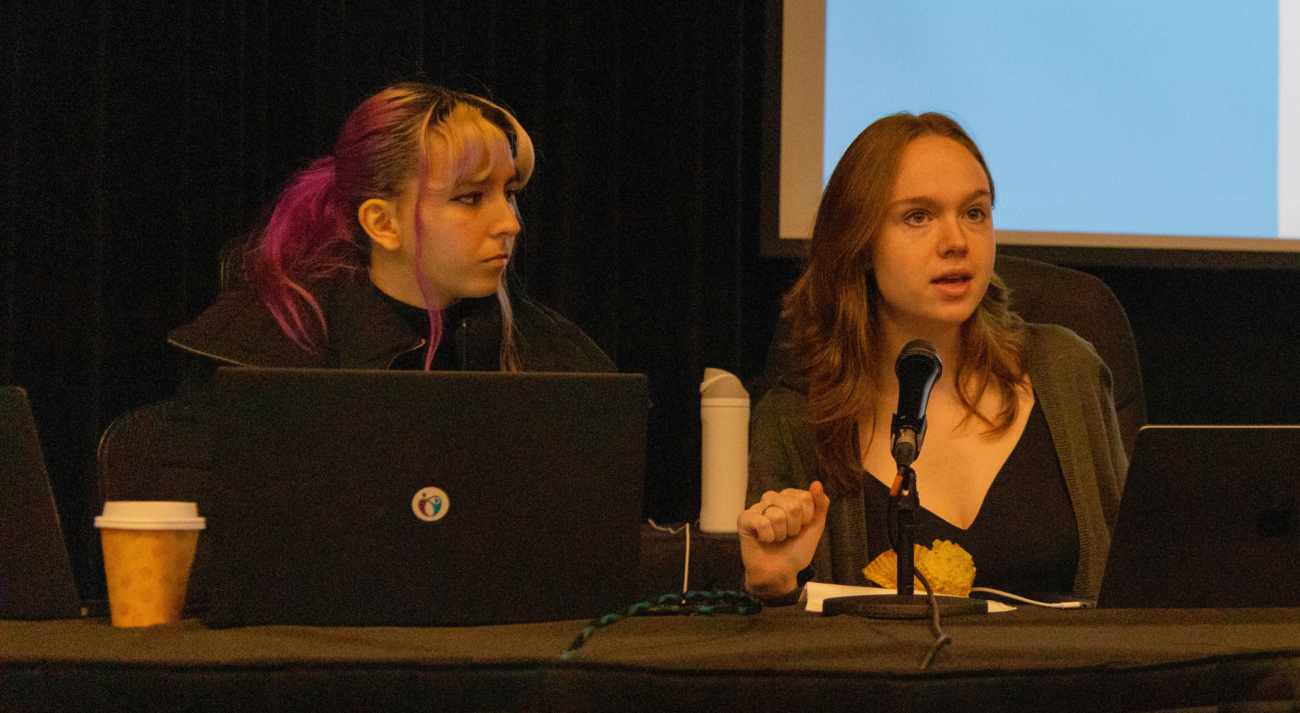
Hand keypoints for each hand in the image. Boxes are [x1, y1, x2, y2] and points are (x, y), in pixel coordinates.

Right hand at [737, 481, 829, 597]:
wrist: (780, 572)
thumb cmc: (796, 550)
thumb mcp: (815, 527)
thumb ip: (820, 505)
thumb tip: (817, 483)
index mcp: (788, 497)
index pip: (805, 497)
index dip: (807, 518)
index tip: (801, 528)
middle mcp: (772, 498)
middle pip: (793, 506)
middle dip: (794, 527)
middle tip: (787, 536)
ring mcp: (757, 507)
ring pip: (777, 515)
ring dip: (781, 534)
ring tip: (776, 539)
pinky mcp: (744, 519)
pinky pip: (762, 523)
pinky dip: (767, 537)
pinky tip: (764, 540)